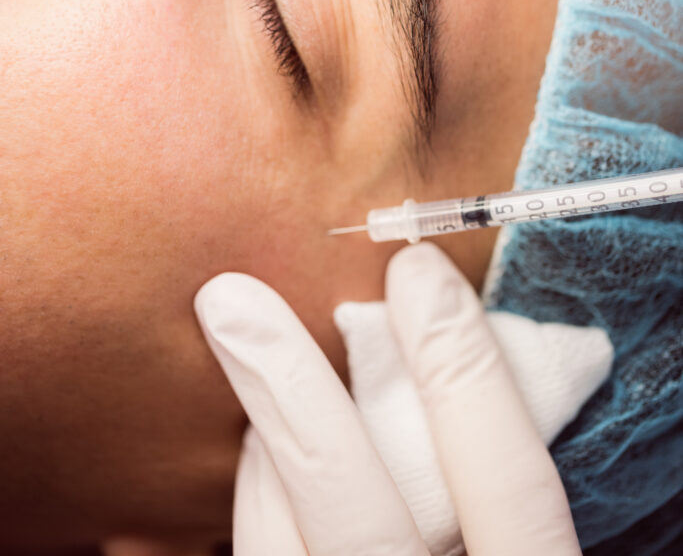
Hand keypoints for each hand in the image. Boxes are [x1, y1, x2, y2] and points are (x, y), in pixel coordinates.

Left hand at [194, 241, 581, 554]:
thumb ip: (504, 497)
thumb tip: (461, 367)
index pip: (511, 486)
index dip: (463, 369)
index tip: (416, 271)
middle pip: (357, 511)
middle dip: (290, 390)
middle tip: (230, 298)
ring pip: (279, 548)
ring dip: (260, 450)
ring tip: (251, 375)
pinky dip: (251, 508)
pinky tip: (259, 463)